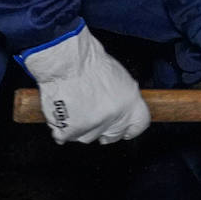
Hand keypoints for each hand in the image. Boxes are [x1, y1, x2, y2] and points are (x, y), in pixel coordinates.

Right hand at [17, 22, 150, 144]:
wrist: (68, 62)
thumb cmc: (88, 62)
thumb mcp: (118, 77)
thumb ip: (121, 98)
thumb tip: (118, 110)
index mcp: (130, 102)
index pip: (139, 124)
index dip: (131, 128)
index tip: (127, 130)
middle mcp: (115, 118)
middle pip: (114, 135)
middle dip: (106, 130)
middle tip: (94, 116)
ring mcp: (94, 127)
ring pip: (88, 136)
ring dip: (81, 127)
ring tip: (73, 106)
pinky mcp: (72, 131)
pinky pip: (64, 136)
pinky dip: (60, 128)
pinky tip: (60, 113)